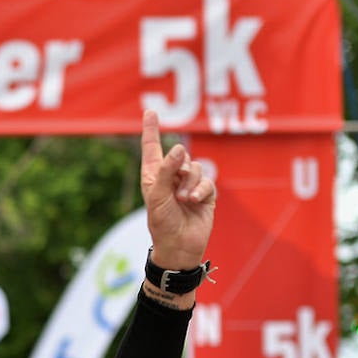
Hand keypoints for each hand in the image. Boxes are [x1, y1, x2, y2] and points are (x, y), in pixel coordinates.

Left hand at [140, 110, 215, 268]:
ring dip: (190, 182)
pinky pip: (207, 181)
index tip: (150, 112)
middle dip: (180, 167)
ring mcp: (189, 185)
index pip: (152, 148)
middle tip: (177, 188)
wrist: (179, 246)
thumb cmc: (162, 223)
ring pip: (196, 166)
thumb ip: (166, 171)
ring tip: (184, 200)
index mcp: (154, 176)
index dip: (151, 130)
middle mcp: (171, 178)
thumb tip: (178, 148)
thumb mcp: (157, 196)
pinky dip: (201, 190)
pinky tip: (194, 201)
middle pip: (180, 155)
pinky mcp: (205, 194)